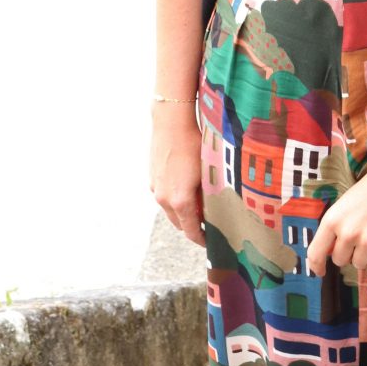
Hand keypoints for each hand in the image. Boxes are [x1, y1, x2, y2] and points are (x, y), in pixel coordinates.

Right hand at [149, 102, 204, 247]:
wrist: (171, 122)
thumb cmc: (195, 145)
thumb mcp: (208, 174)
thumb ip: (209, 197)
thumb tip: (214, 212)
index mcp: (180, 201)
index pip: (191, 232)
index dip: (202, 240)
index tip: (211, 243)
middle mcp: (164, 199)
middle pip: (179, 224)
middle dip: (193, 228)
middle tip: (209, 226)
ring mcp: (155, 188)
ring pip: (170, 211)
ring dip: (183, 213)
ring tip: (199, 207)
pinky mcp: (152, 178)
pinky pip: (164, 197)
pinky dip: (174, 200)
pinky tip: (186, 188)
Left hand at [307, 123, 366, 274]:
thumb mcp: (344, 204)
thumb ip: (335, 227)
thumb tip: (330, 251)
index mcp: (332, 220)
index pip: (316, 253)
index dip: (316, 266)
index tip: (320, 272)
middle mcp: (348, 233)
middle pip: (340, 261)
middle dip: (348, 253)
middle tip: (360, 237)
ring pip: (359, 264)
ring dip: (365, 255)